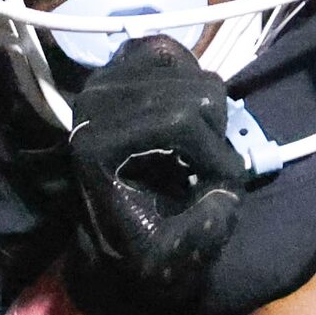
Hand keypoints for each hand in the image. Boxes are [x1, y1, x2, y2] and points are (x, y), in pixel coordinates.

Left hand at [63, 36, 248, 314]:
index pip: (182, 120)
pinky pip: (177, 52)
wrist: (116, 232)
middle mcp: (93, 102)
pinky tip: (185, 116)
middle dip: (217, 138)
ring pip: (197, 76)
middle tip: (206, 171)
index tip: (220, 189)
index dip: (215, 156)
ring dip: (211, 115)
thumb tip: (222, 193)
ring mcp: (105, 78)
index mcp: (95, 145)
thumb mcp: (171, 262)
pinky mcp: (118, 65)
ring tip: (193, 149)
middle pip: (197, 95)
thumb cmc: (143, 248)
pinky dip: (193, 79)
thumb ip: (200, 235)